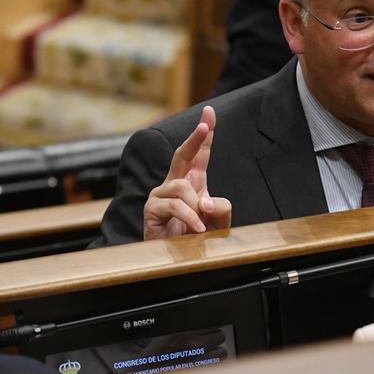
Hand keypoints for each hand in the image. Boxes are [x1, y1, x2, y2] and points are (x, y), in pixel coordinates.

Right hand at [143, 106, 231, 239]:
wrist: (177, 261)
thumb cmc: (197, 239)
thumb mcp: (218, 223)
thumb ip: (221, 210)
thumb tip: (206, 200)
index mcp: (192, 182)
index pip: (198, 154)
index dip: (204, 134)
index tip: (209, 112)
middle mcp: (174, 184)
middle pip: (182, 155)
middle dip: (195, 139)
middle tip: (204, 125)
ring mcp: (160, 195)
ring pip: (182, 187)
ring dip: (196, 206)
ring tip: (202, 223)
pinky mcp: (151, 209)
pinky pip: (173, 206)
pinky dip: (188, 217)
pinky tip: (197, 228)